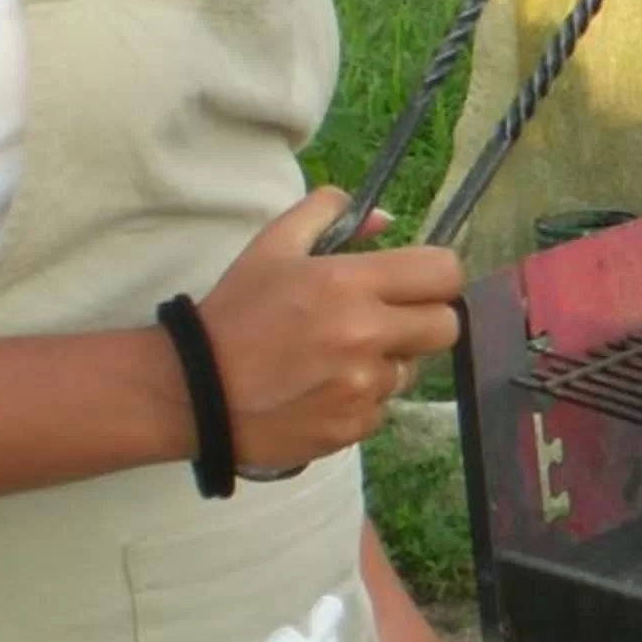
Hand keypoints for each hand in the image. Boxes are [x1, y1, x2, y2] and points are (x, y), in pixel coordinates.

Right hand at [195, 189, 462, 475]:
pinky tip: (322, 390)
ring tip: (337, 359)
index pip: (444, 274)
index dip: (437, 277)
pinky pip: (381, 408)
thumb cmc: (235, 312)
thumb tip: (385, 220)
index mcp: (351, 283)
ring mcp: (363, 386)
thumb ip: (328, 215)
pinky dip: (360, 400)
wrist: (195, 391)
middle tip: (387, 322)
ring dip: (386, 363)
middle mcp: (367, 335)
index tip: (417, 283)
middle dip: (424, 321)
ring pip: (410, 370)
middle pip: (446, 327)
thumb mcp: (273, 247)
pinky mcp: (353, 427)